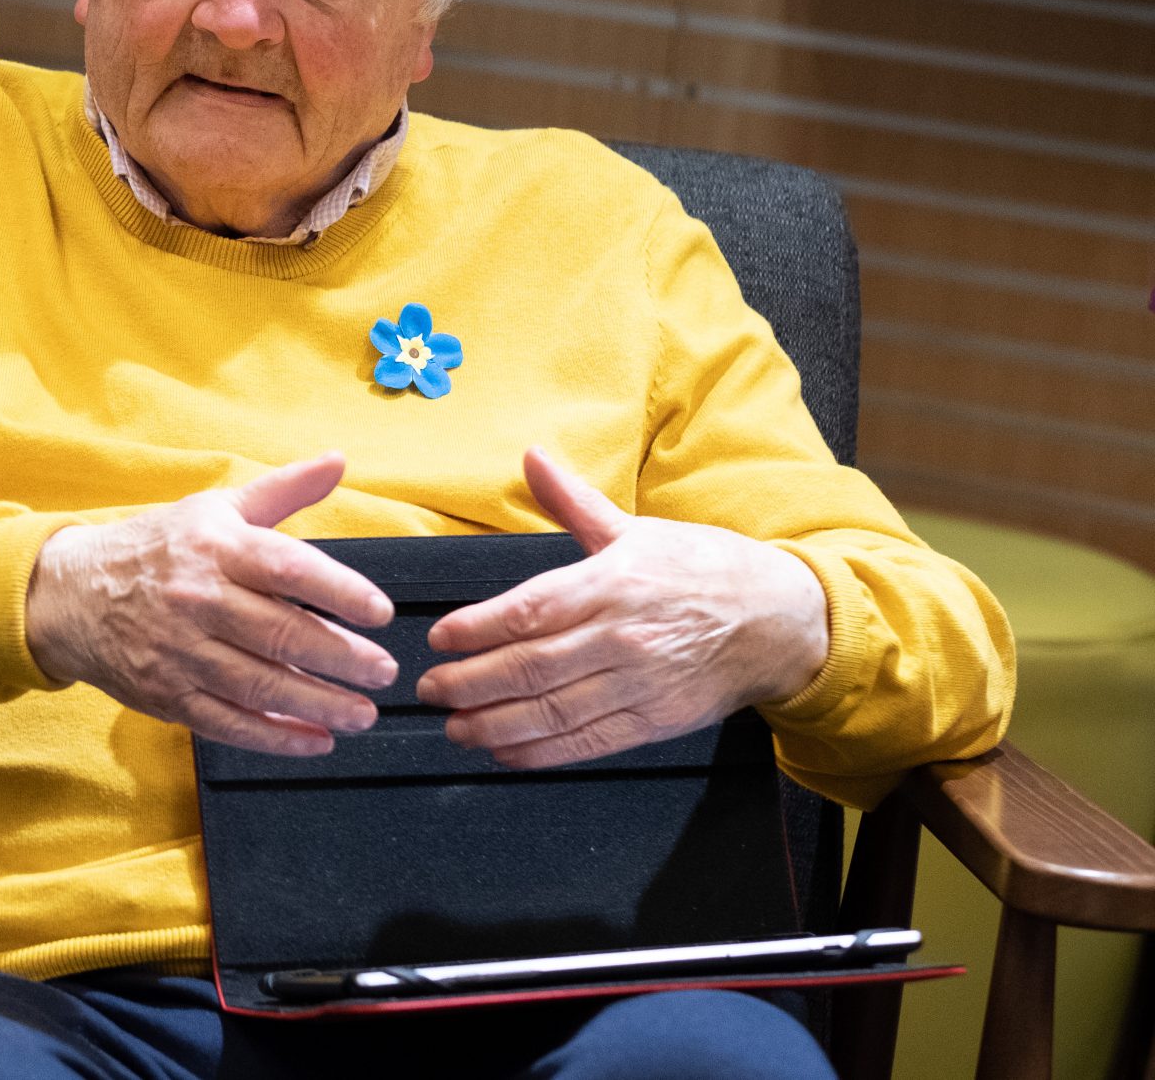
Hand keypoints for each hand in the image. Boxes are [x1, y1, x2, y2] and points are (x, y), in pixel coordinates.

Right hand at [24, 453, 396, 755]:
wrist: (71, 594)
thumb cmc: (157, 548)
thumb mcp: (214, 509)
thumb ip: (282, 490)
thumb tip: (337, 461)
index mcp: (215, 548)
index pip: (286, 568)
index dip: (338, 590)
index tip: (380, 611)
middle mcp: (198, 599)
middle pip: (280, 634)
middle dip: (341, 658)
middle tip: (384, 672)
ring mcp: (180, 652)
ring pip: (260, 685)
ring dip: (319, 704)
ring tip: (363, 714)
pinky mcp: (168, 694)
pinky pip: (229, 722)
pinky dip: (276, 737)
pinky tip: (316, 740)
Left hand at [417, 449, 830, 768]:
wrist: (780, 621)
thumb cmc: (702, 570)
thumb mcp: (636, 529)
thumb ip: (573, 502)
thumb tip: (532, 456)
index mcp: (613, 583)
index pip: (530, 611)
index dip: (477, 629)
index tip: (440, 639)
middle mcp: (623, 637)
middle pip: (532, 667)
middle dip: (471, 683)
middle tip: (430, 689)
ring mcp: (640, 684)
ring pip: (554, 711)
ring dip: (495, 725)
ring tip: (455, 727)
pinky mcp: (655, 721)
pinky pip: (588, 742)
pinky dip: (541, 752)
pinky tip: (505, 751)